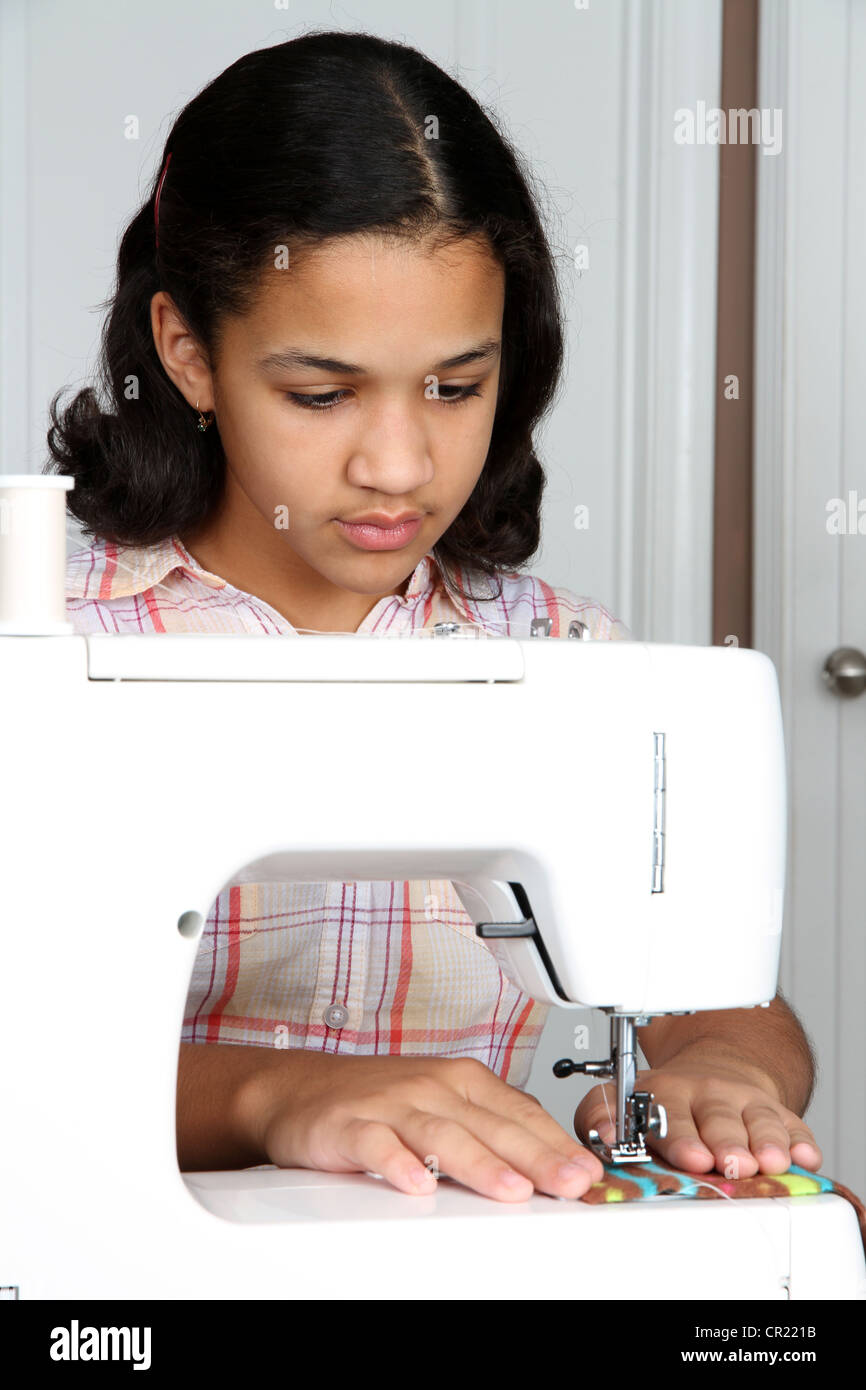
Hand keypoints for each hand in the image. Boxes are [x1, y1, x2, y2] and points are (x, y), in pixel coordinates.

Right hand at [252, 1052, 604, 1201]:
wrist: (300, 1089)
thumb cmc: (380, 1100)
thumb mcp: (443, 1102)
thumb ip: (492, 1128)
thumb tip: (553, 1160)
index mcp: (461, 1080)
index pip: (518, 1111)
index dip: (555, 1143)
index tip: (588, 1173)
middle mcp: (430, 1086)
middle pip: (490, 1124)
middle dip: (535, 1157)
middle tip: (570, 1184)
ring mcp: (390, 1104)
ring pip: (442, 1134)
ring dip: (480, 1163)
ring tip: (512, 1191)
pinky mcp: (349, 1125)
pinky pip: (377, 1144)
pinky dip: (398, 1163)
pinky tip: (418, 1185)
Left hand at [574, 1050, 822, 1177]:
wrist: (713, 1069)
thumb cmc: (662, 1100)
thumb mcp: (621, 1099)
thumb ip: (600, 1117)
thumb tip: (603, 1135)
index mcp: (667, 1093)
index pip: (672, 1115)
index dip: (681, 1136)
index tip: (690, 1157)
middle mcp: (708, 1095)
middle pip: (720, 1119)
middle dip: (726, 1142)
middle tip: (731, 1162)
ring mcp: (745, 1102)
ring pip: (758, 1120)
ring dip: (765, 1141)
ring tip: (771, 1161)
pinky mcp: (777, 1112)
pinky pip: (793, 1124)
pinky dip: (800, 1140)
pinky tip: (804, 1156)